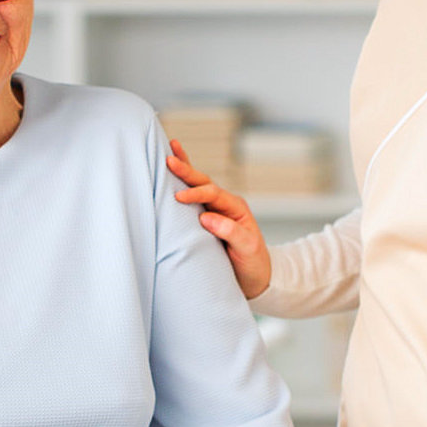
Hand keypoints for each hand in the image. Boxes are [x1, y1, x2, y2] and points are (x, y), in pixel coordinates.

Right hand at [168, 139, 271, 298]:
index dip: (196, 193)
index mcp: (236, 208)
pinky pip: (194, 197)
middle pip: (204, 182)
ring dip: (185, 168)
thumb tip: (206, 217)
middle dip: (187, 171)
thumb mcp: (247, 250)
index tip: (178, 197)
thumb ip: (231, 232)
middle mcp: (225, 205)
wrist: (256, 278)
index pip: (214, 195)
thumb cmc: (253, 264)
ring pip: (198, 184)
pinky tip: (174, 169)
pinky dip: (184, 182)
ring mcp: (215, 209)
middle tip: (169, 160)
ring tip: (171, 149)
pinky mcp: (206, 217)